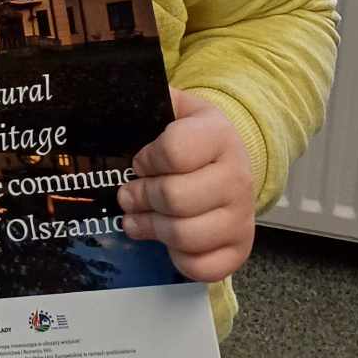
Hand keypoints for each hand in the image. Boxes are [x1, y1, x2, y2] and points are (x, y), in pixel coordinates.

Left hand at [117, 86, 255, 281]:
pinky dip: (178, 258)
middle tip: (126, 195)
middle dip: (140, 196)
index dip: (146, 159)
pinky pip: (203, 267)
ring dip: (150, 228)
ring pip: (184, 235)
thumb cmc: (195, 135)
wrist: (234, 160)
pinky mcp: (241, 249)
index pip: (174, 152)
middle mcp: (238, 177)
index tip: (139, 162)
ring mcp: (242, 217)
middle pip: (174, 198)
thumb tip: (115, 91)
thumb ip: (152, 98)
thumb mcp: (178, 107)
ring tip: (133, 219)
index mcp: (220, 136)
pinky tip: (167, 241)